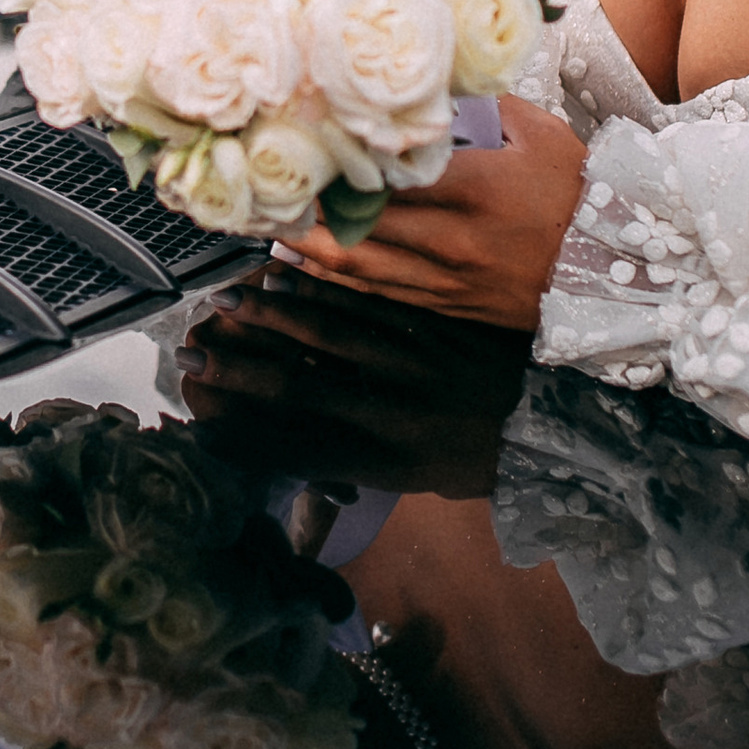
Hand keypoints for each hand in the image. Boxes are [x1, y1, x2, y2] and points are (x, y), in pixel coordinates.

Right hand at [176, 263, 527, 499]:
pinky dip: (331, 285)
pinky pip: (375, 299)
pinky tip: (293, 268)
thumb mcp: (418, 480)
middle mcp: (397, 415)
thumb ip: (358, 460)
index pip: (300, 451)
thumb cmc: (479, 457)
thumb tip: (293, 447)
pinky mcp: (436, 323)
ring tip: (228, 298)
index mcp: (389, 462)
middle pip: (304, 386)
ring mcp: (417, 363)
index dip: (243, 438)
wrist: (557, 424)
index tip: (196, 423)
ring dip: (276, 314)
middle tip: (190, 347)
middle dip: (242, 367)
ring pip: (335, 334)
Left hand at [274, 99, 586, 330]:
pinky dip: (341, 275)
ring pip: (363, 266)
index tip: (301, 137)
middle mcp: (460, 240)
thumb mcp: (539, 132)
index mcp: (481, 189)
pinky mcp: (452, 304)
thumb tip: (433, 80)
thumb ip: (481, 106)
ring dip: (311, 246)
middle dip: (310, 204)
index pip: (394, 174)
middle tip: (263, 181)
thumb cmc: (582, 190)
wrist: (623, 267)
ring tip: (268, 221)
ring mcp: (453, 280)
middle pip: (364, 224)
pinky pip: (383, 292)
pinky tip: (309, 257)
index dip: (341, 159)